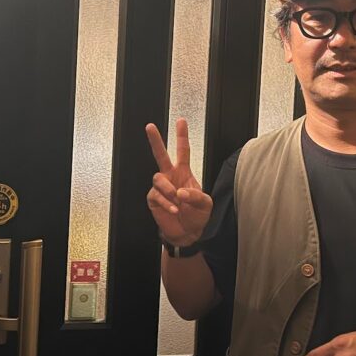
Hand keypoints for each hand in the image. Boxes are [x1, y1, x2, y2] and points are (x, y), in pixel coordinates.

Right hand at [145, 119, 212, 246]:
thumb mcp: (205, 204)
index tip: (181, 122)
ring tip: (177, 200)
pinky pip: (156, 196)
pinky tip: (174, 209)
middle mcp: (171, 177)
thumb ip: (195, 196)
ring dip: (168, 189)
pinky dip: (166, 203)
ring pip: (157, 178)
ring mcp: (161, 188)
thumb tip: (180, 191)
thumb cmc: (197, 215)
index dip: (182, 136)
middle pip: (160, 155)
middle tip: (150, 127)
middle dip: (155, 141)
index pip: (183, 151)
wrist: (188, 233)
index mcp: (184, 173)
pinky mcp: (154, 200)